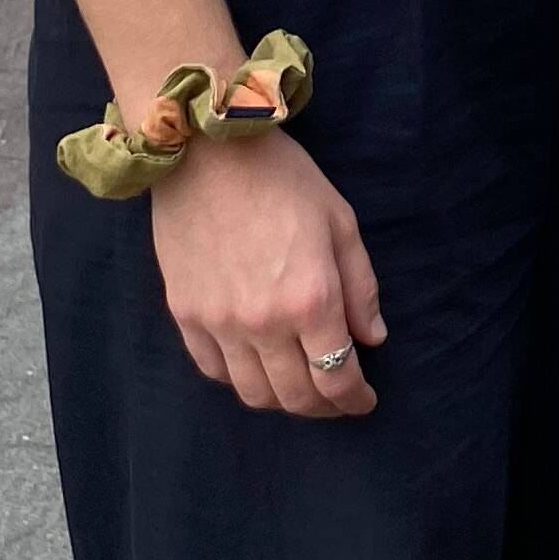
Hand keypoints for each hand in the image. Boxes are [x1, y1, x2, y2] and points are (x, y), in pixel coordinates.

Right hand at [146, 129, 386, 416]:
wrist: (206, 152)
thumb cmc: (283, 177)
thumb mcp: (340, 222)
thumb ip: (360, 287)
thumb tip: (373, 339)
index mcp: (311, 299)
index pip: (337, 377)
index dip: (355, 399)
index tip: (364, 400)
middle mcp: (263, 322)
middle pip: (295, 396)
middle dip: (323, 407)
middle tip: (336, 400)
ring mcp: (219, 323)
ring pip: (253, 393)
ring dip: (282, 400)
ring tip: (298, 386)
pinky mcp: (186, 315)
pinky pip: (214, 370)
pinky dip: (239, 380)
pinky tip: (256, 367)